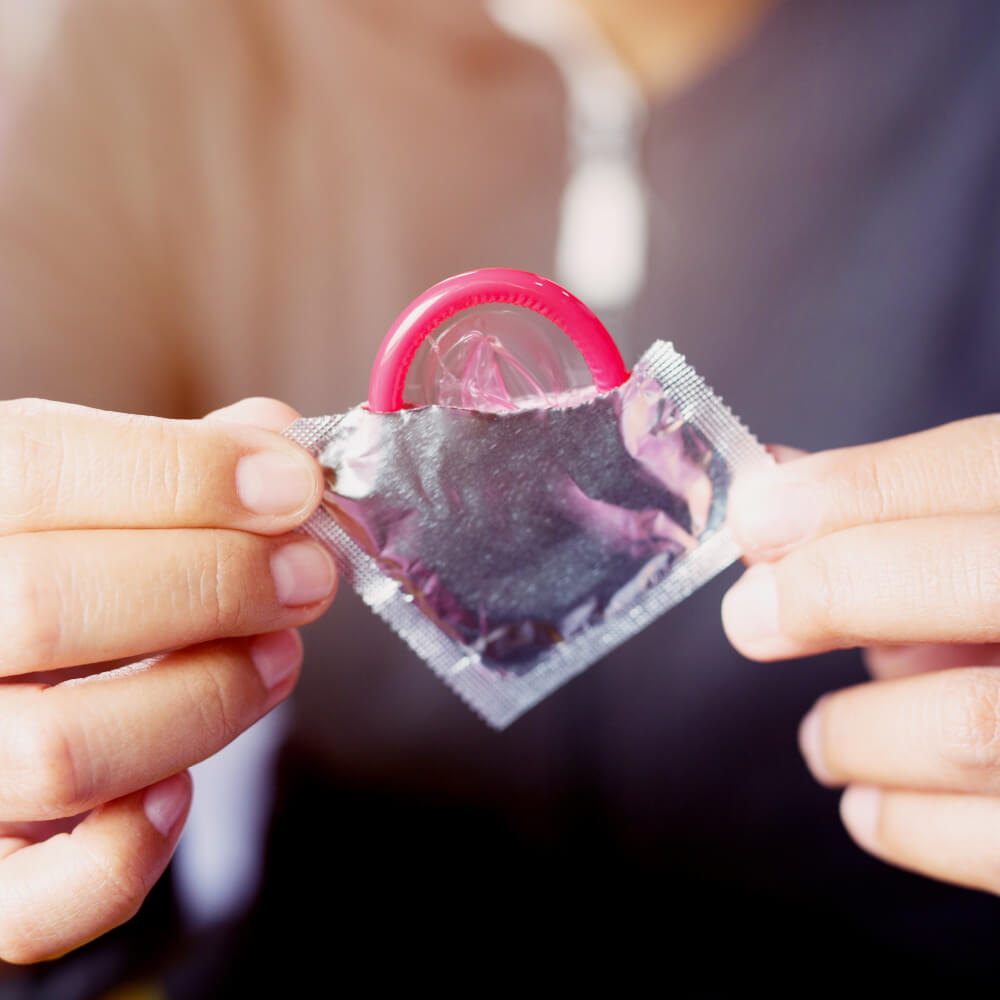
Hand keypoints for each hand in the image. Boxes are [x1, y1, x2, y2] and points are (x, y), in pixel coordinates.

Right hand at [0, 397, 335, 962]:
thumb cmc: (41, 570)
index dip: (183, 474)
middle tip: (307, 575)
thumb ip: (167, 464)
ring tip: (278, 656)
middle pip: (53, 606)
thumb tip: (278, 441)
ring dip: (209, 696)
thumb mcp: (78, 493)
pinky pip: (33, 903)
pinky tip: (181, 789)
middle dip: (216, 584)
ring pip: (65, 750)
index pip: (34, 468)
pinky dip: (130, 852)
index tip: (295, 484)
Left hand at [722, 416, 999, 895]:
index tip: (755, 518)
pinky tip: (869, 802)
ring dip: (859, 731)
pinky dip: (906, 824)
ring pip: (972, 721)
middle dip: (833, 593)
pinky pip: (994, 842)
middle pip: (977, 582)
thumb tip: (768, 500)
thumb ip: (898, 509)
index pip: (979, 468)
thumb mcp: (991, 530)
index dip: (854, 491)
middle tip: (750, 618)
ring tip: (822, 738)